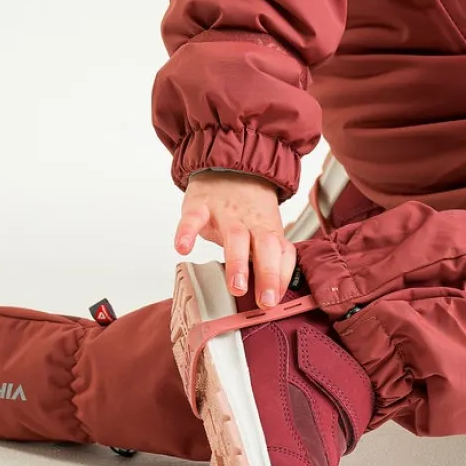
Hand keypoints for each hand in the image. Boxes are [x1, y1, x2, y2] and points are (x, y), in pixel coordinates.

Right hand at [174, 171, 297, 311]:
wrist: (227, 164)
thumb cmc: (247, 205)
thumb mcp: (263, 228)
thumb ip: (269, 256)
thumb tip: (274, 293)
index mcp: (268, 228)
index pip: (282, 252)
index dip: (281, 276)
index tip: (275, 301)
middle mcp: (250, 221)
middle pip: (265, 245)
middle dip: (267, 273)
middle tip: (265, 300)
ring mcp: (225, 212)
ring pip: (235, 236)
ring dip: (237, 262)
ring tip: (236, 286)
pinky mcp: (200, 204)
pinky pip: (193, 217)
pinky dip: (187, 232)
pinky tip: (183, 248)